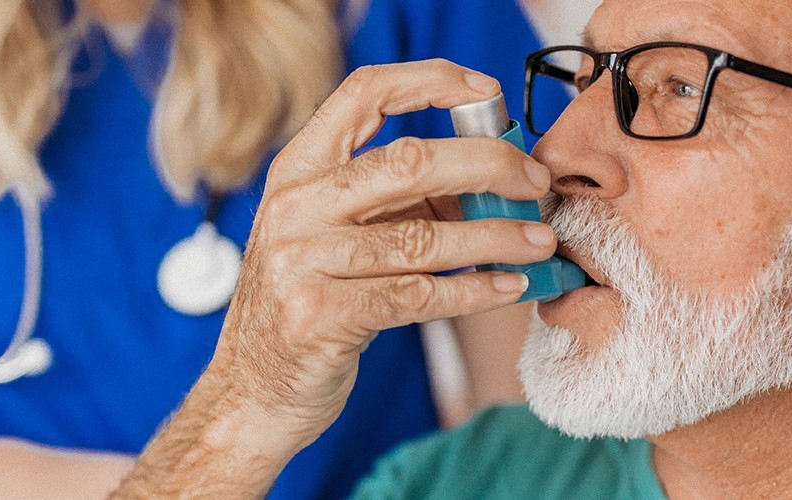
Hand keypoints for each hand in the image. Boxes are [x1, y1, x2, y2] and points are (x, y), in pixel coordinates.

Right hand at [219, 58, 555, 435]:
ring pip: (425, 238)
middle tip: (535, 180)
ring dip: (496, 238)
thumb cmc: (310, 303)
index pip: (363, 94)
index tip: (484, 89)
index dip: (429, 81)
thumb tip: (491, 171)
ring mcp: (303, 262)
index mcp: (298, 170)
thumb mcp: (334, 235)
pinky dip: (475, 291)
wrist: (252, 391)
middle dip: (489, 165)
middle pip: (409, 161)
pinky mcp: (322, 316)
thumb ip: (395, 200)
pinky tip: (509, 287)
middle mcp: (295, 207)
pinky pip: (419, 295)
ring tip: (539, 242)